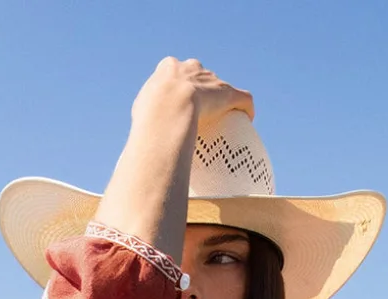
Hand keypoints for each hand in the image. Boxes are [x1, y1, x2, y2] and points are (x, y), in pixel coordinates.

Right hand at [132, 57, 253, 130]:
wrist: (169, 109)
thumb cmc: (150, 116)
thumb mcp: (139, 114)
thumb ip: (143, 119)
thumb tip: (141, 141)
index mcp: (168, 68)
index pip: (175, 71)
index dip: (178, 85)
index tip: (177, 101)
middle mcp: (191, 68)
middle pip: (200, 76)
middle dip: (202, 89)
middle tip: (201, 111)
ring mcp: (210, 80)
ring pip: (221, 87)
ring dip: (224, 100)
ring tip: (226, 119)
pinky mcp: (228, 92)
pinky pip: (242, 98)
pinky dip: (246, 107)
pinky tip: (248, 118)